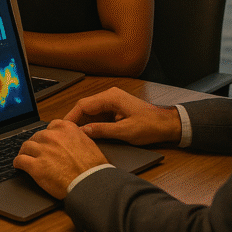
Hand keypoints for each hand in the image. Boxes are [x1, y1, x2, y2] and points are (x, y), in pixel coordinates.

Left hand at [12, 119, 107, 198]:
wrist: (91, 185)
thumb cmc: (93, 168)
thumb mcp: (89, 143)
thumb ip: (75, 137)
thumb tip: (70, 138)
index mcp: (66, 129)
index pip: (49, 127)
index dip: (47, 136)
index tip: (46, 142)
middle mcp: (52, 137)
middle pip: (37, 137)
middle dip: (37, 145)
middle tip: (37, 153)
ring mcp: (42, 150)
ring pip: (26, 147)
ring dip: (25, 152)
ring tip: (25, 157)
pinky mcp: (35, 166)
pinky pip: (20, 160)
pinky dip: (18, 163)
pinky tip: (19, 166)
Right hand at [63, 87, 181, 145]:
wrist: (168, 125)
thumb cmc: (151, 126)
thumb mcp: (125, 131)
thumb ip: (102, 130)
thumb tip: (83, 132)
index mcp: (111, 97)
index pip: (83, 105)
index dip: (71, 117)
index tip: (63, 128)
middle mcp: (110, 96)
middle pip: (84, 107)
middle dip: (75, 120)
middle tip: (66, 134)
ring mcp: (112, 102)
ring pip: (90, 111)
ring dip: (83, 123)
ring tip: (74, 136)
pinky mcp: (115, 109)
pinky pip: (98, 115)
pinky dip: (91, 124)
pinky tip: (88, 134)